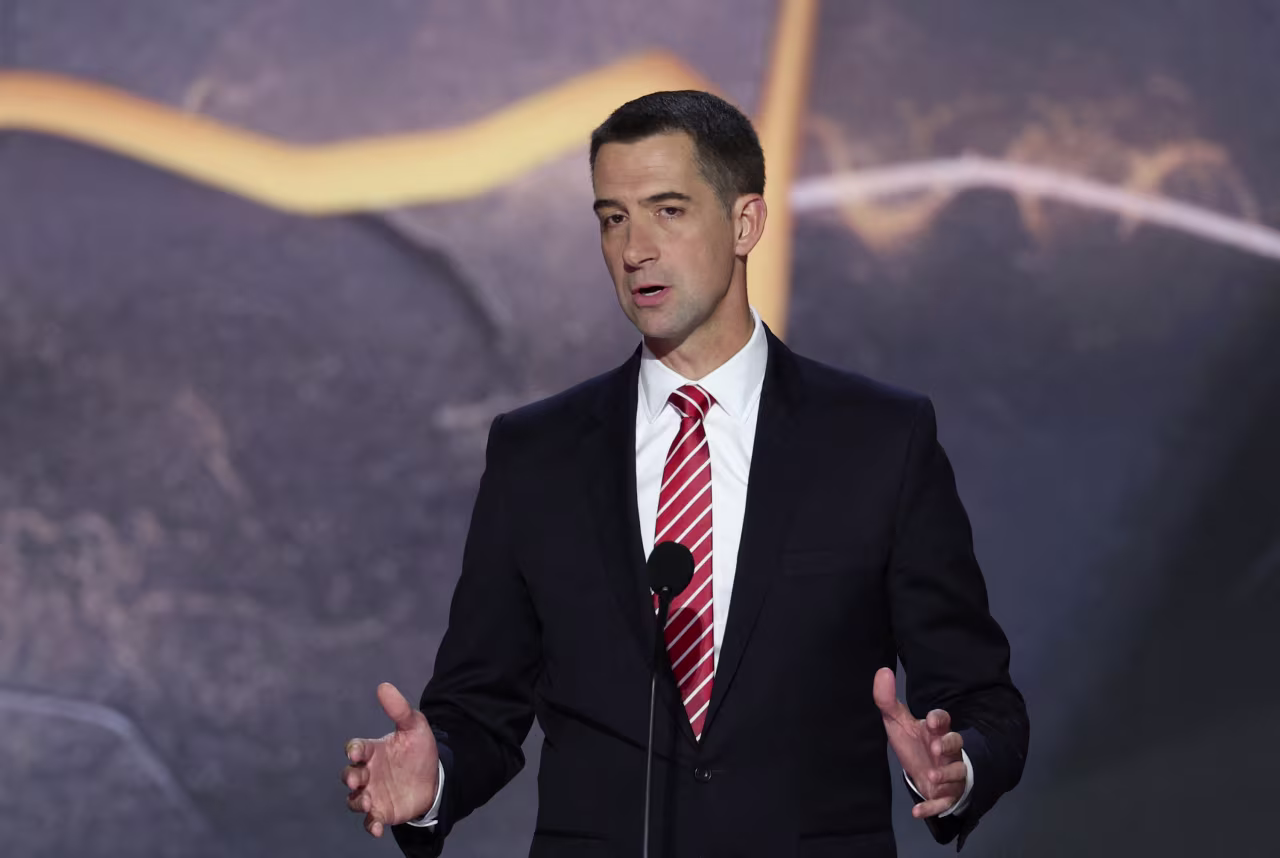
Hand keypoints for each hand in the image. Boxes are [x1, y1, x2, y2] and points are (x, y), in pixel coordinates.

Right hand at [341, 682, 439, 836]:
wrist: (435, 777)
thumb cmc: (419, 750)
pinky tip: (377, 827)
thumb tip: (383, 686)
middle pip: (349, 775)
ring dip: (357, 801)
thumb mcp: (414, 727)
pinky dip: (369, 825)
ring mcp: (372, 793)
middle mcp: (368, 773)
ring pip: (354, 800)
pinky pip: (369, 822)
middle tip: (358, 778)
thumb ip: (399, 709)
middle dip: (350, 777)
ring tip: (368, 801)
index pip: (356, 748)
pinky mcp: (381, 812)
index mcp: (372, 751)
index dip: (354, 750)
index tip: (357, 751)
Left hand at [873, 667, 964, 818]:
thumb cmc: (914, 743)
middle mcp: (947, 752)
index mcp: (936, 731)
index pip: (944, 721)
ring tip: (931, 777)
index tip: (932, 721)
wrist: (922, 772)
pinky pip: (943, 803)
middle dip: (948, 746)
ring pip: (956, 774)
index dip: (940, 720)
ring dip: (945, 776)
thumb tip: (881, 670)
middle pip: (956, 745)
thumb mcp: (898, 723)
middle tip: (935, 748)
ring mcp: (950, 774)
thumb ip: (887, 700)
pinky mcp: (946, 795)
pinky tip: (917, 812)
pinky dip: (931, 807)